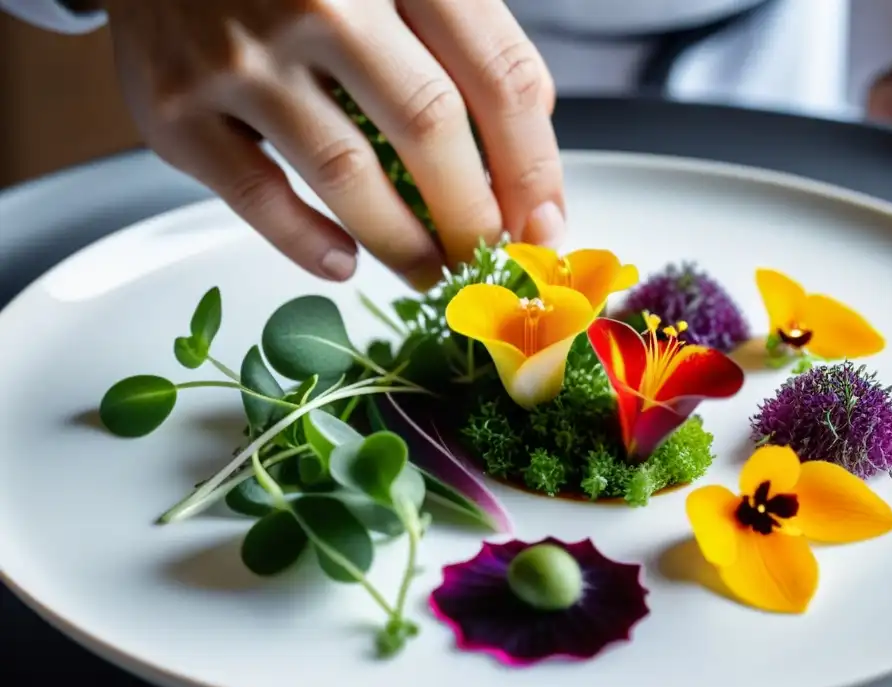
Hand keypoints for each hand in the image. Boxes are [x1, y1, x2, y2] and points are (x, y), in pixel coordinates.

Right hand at [101, 0, 561, 289]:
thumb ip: (463, 39)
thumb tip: (527, 156)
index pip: (498, 75)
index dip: (532, 165)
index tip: (542, 219)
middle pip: (430, 127)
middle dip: (474, 214)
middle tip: (487, 255)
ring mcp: (243, 53)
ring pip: (348, 174)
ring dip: (403, 242)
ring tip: (430, 271)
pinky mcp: (178, 106)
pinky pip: (259, 197)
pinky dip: (309, 245)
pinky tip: (345, 263)